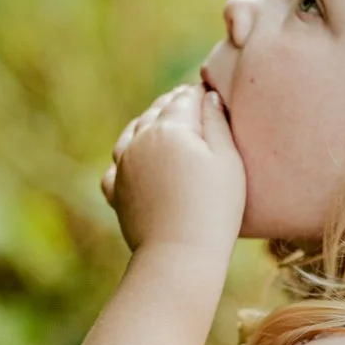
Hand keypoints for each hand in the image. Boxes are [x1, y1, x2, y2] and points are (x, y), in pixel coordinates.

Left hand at [100, 83, 245, 257]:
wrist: (179, 253)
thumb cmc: (214, 206)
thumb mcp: (228, 160)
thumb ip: (218, 123)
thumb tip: (208, 97)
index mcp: (170, 128)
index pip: (185, 99)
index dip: (198, 93)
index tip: (207, 91)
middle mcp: (140, 140)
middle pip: (156, 111)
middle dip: (172, 103)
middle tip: (185, 97)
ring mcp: (124, 165)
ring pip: (133, 133)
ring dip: (147, 123)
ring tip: (160, 122)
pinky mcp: (116, 190)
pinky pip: (116, 165)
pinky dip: (126, 156)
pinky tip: (134, 159)